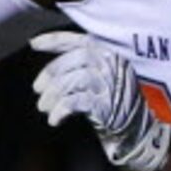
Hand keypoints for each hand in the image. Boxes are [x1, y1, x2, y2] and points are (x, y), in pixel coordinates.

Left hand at [29, 30, 170, 170]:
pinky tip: (54, 120)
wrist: (135, 130)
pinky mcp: (106, 104)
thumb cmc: (112, 103)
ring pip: (72, 81)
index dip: (55, 40)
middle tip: (37, 88)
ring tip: (43, 107)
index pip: (79, 40)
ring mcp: (110, 83)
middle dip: (51, 73)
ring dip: (52, 95)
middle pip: (73, 60)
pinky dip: (59, 111)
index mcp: (109, 53)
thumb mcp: (101, 77)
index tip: (34, 44)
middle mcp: (111, 64)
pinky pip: (75, 102)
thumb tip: (49, 70)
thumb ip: (81, 67)